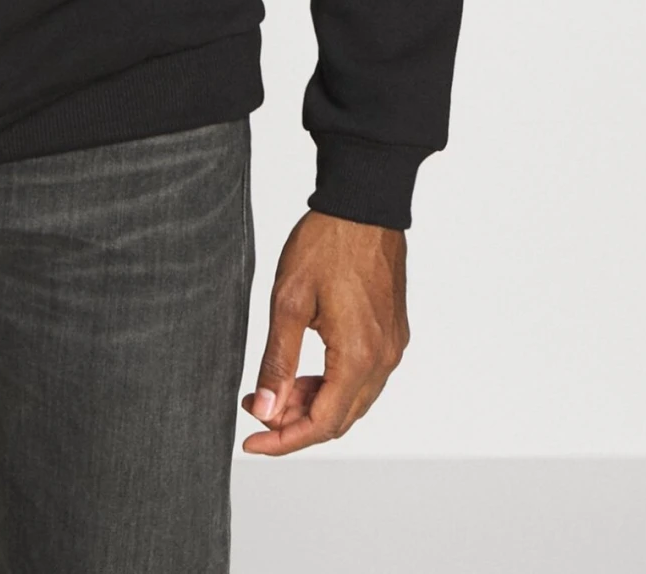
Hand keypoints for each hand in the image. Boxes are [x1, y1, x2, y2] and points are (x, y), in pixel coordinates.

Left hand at [240, 209, 408, 453]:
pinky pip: (365, 377)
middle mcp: (384, 359)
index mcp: (359, 356)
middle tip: (257, 407)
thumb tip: (265, 409)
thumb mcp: (289, 302)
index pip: (322, 423)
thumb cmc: (326, 243)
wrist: (363, 204)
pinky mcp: (393, 332)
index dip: (284, 439)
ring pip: (353, 400)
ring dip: (315, 403)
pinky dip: (334, 384)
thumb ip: (278, 362)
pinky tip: (308, 371)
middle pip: (340, 418)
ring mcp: (393, 346)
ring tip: (277, 388)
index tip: (252, 441)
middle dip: (296, 422)